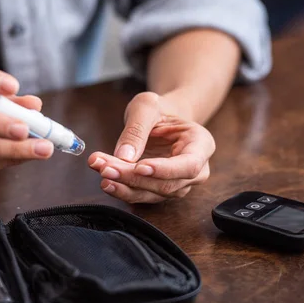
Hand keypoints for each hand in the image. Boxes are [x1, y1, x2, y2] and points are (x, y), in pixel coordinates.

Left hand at [88, 92, 214, 202]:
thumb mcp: (147, 107)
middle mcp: (195, 170)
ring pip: (151, 193)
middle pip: (166, 184)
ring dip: (123, 185)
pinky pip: (141, 195)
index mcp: (201, 145)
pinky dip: (121, 188)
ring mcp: (178, 184)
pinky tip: (106, 180)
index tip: (140, 167)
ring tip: (101, 171)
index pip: (188, 165)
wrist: (159, 118)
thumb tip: (125, 155)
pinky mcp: (159, 191)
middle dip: (134, 178)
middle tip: (106, 168)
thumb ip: (137, 129)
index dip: (165, 170)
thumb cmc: (159, 110)